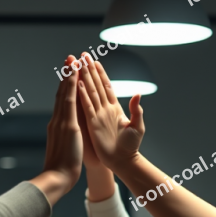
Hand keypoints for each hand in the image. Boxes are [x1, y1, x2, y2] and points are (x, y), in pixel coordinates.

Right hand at [29, 55, 82, 205]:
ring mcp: (61, 121)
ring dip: (69, 75)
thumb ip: (65, 138)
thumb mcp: (65, 148)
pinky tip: (75, 76)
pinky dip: (72, 87)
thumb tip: (65, 134)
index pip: (63, 101)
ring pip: (65, 93)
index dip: (66, 86)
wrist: (58, 177)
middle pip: (62, 93)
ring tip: (72, 60)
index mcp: (59, 126)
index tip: (68, 73)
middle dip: (66, 75)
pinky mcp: (67, 125)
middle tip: (69, 58)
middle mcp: (58, 120)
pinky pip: (71, 101)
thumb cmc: (63, 168)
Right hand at [76, 57, 143, 171]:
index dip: (101, 74)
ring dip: (84, 78)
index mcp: (114, 109)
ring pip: (90, 92)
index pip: (106, 87)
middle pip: (96, 85)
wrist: (123, 161)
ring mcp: (97, 116)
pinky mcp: (93, 124)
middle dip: (89, 70)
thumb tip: (138, 94)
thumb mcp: (137, 126)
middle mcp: (104, 110)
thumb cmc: (131, 146)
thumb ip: (136, 110)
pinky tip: (78, 84)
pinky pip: (87, 107)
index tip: (95, 61)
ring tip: (78, 64)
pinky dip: (83, 95)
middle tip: (82, 55)